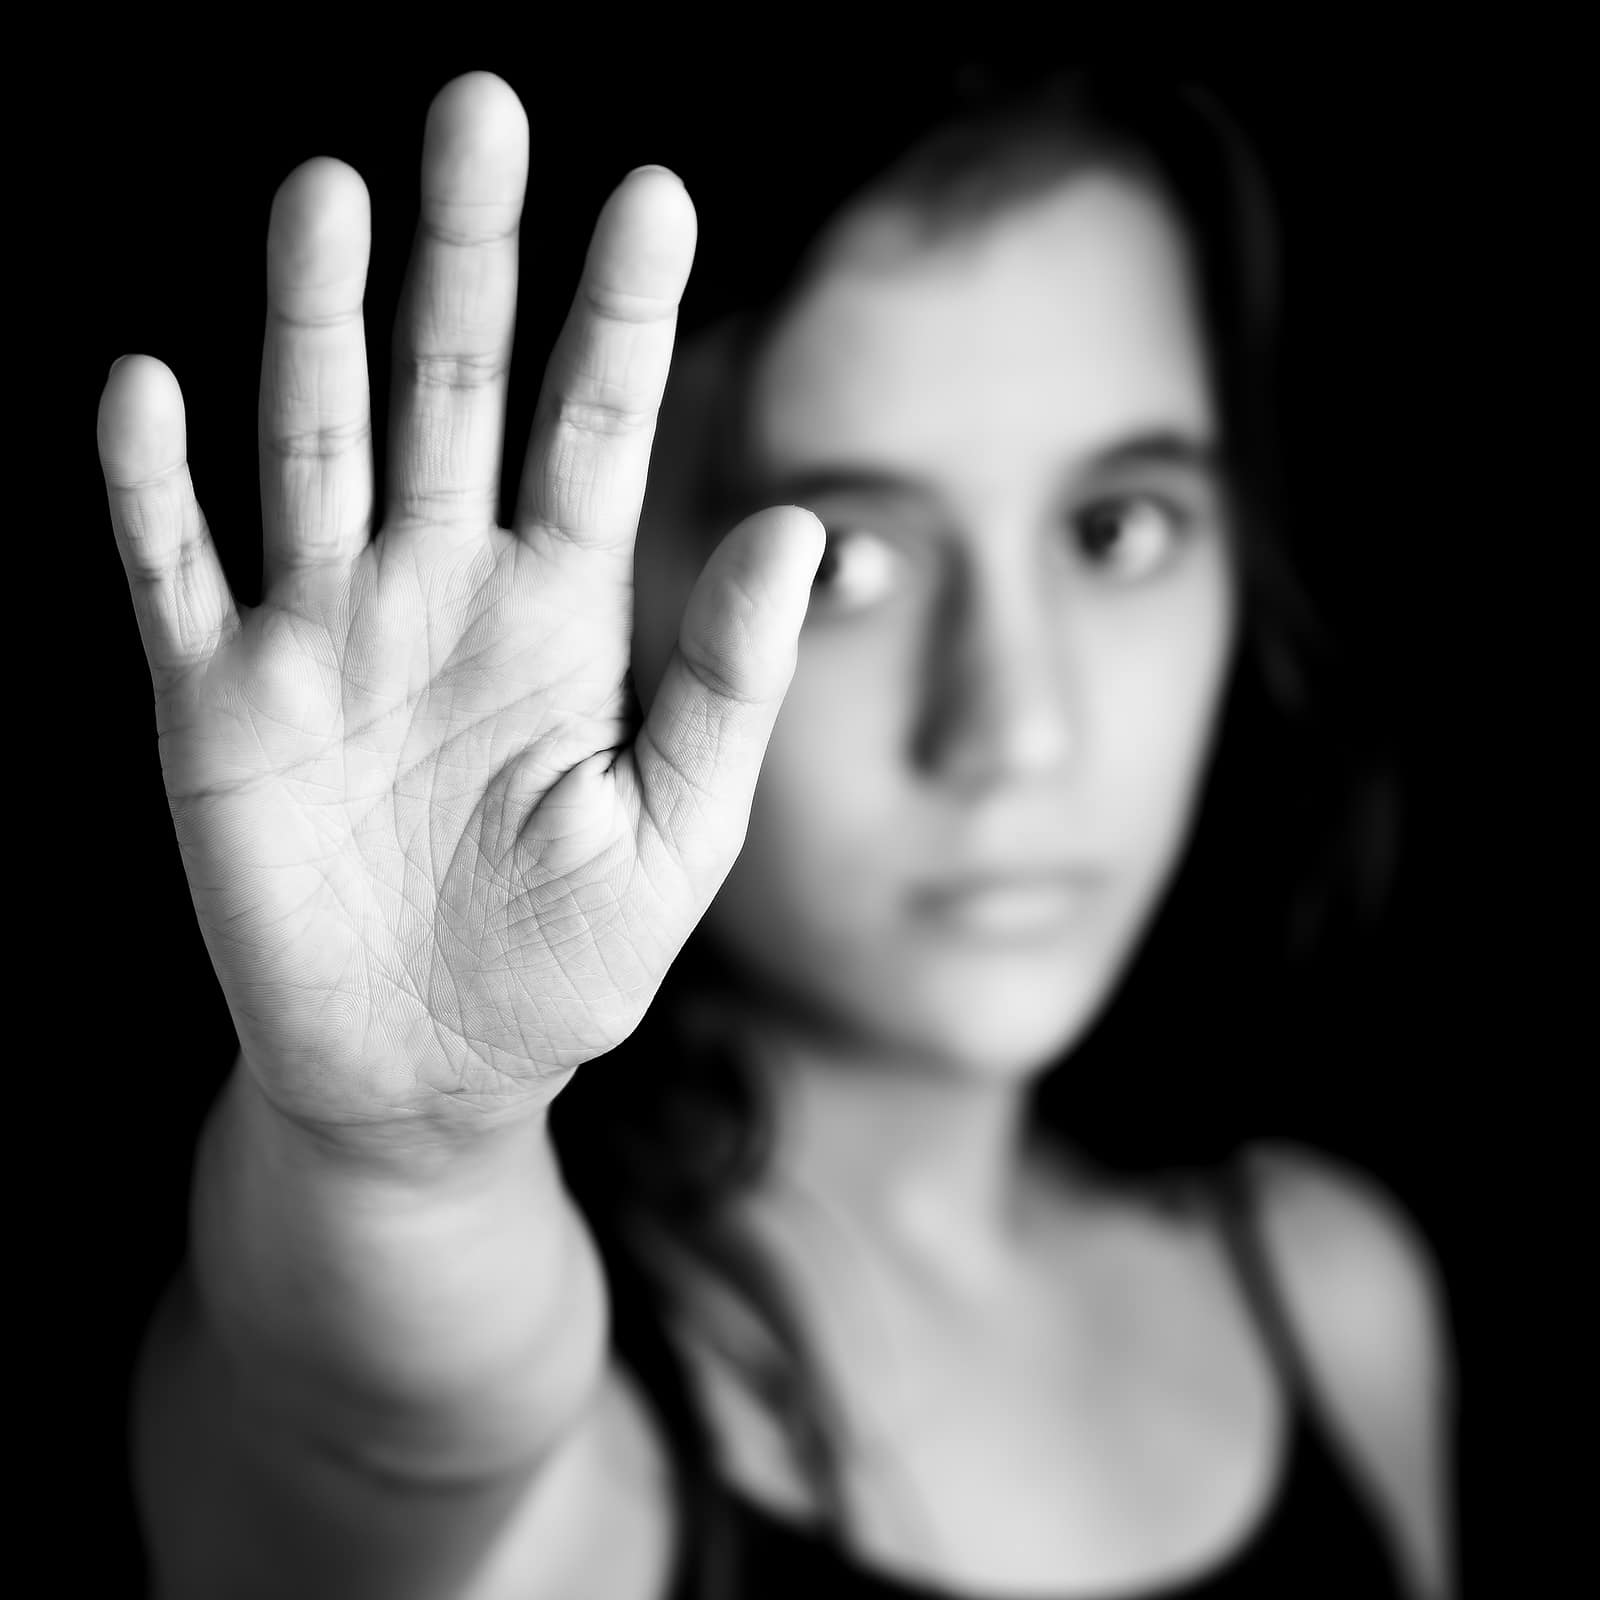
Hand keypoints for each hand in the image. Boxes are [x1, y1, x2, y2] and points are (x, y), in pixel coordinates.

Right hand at [96, 73, 820, 1152]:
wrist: (433, 1072)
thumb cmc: (571, 959)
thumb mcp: (678, 830)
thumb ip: (728, 681)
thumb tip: (804, 527)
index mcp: (561, 618)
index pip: (596, 433)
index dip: (622, 319)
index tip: (657, 193)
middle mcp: (439, 594)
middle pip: (452, 392)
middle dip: (467, 259)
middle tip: (483, 108)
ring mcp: (323, 638)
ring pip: (316, 445)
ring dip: (315, 324)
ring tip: (330, 192)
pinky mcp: (216, 706)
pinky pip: (174, 572)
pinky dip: (153, 488)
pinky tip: (151, 385)